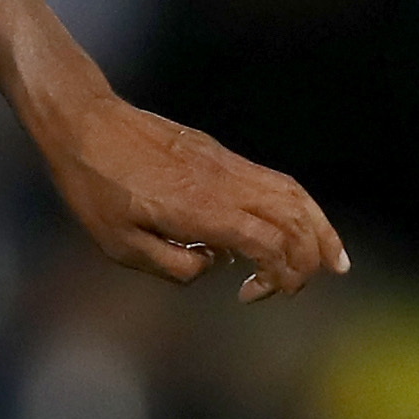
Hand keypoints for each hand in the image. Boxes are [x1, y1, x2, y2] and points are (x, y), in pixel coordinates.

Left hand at [36, 89, 349, 302]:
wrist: (84, 123)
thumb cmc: (93, 186)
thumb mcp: (117, 244)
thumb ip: (171, 266)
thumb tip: (213, 266)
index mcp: (201, 210)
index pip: (269, 244)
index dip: (277, 276)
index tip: (248, 295)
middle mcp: (224, 185)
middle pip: (295, 221)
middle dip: (307, 261)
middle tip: (291, 289)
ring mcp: (227, 165)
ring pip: (295, 196)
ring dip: (321, 230)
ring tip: (334, 261)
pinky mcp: (222, 155)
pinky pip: (276, 181)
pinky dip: (301, 206)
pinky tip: (302, 224)